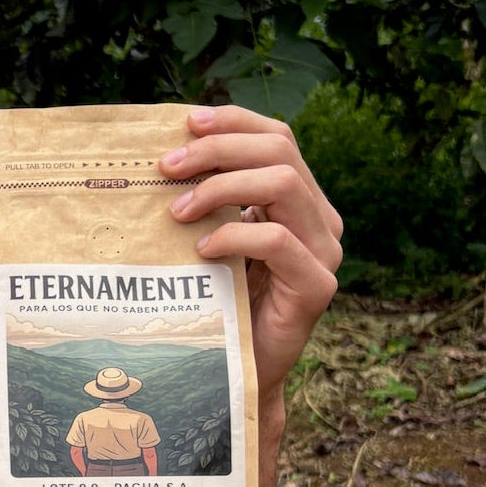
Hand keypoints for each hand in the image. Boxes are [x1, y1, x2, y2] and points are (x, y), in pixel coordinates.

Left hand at [160, 105, 341, 408]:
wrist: (238, 366)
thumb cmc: (217, 294)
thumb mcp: (209, 231)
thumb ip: (206, 194)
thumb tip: (163, 151)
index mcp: (299, 197)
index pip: (277, 136)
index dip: (234, 121)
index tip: (186, 122)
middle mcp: (320, 218)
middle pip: (279, 151)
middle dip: (217, 149)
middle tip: (166, 167)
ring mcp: (324, 251)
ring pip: (283, 185)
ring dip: (221, 187)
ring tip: (177, 211)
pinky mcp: (317, 286)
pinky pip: (277, 241)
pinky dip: (233, 235)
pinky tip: (201, 249)